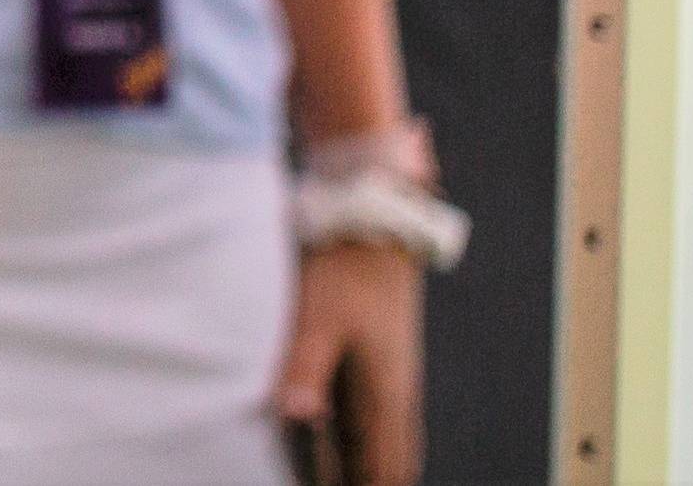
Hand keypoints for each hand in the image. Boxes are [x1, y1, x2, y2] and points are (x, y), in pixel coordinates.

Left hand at [278, 236, 425, 483]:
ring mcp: (390, 381)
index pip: (387, 468)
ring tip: (341, 481)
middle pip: (392, 463)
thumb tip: (297, 414)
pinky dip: (365, 445)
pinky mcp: (378, 365)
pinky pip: (378, 421)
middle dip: (372, 483)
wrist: (373, 230)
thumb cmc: (345, 274)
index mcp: (386, 396)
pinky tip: (346, 447)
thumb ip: (307, 367)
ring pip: (388, 444)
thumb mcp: (319, 320)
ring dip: (370, 468)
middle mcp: (395, 396)